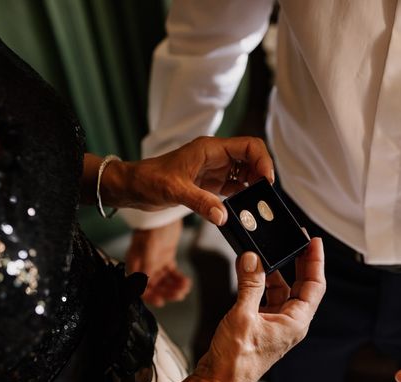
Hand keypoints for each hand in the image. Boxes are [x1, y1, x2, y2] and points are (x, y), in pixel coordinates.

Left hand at [96, 136, 273, 225]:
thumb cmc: (149, 179)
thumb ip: (200, 202)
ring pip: (245, 173)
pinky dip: (243, 196)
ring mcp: (215, 170)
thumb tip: (223, 216)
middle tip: (265, 197)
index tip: (266, 181)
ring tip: (258, 205)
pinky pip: (234, 187)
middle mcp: (216, 157)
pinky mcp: (210, 184)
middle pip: (251, 159)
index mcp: (210, 148)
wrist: (133, 187)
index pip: (249, 146)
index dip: (263, 160)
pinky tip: (245, 208)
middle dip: (262, 175)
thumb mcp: (174, 190)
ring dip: (254, 187)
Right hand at [126, 221, 190, 306]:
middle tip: (179, 294)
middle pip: (154, 287)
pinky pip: (172, 274)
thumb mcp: (149, 247)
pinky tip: (186, 281)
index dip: (150, 296)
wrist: (165, 213)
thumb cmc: (153, 228)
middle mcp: (145, 265)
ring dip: (174, 287)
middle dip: (166, 292)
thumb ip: (147, 265)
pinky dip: (179, 279)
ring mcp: (155, 262)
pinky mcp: (165, 258)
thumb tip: (146, 283)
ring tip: (184, 287)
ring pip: (164, 282)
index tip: (161, 301)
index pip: (140, 286)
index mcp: (136, 264)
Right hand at [193, 238, 325, 381]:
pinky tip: (252, 272)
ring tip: (268, 251)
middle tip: (296, 240)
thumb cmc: (235, 361)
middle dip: (299, 262)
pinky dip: (261, 283)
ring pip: (282, 291)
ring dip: (276, 271)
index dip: (315, 262)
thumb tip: (252, 259)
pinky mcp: (260, 326)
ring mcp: (275, 325)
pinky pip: (266, 298)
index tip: (313, 242)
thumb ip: (249, 284)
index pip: (315, 286)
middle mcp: (289, 323)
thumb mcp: (243, 316)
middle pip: (302, 286)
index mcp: (295, 323)